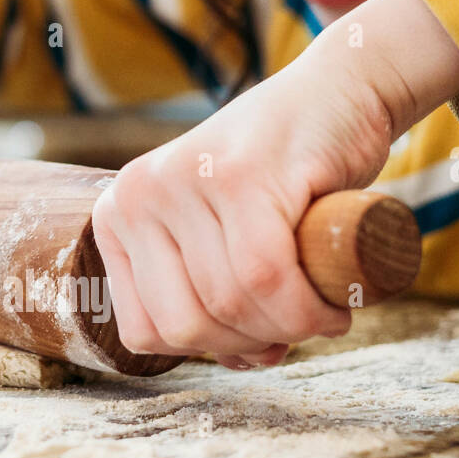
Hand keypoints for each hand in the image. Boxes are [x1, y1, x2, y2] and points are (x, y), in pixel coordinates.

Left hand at [92, 0, 458, 369]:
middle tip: (296, 327)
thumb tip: (235, 363)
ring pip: (229, 304)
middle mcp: (137, 194)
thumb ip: (214, 297)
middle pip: (185, 325)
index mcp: (119, 217)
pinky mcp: (241, 174)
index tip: (258, 338)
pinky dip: (308, 310)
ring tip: (322, 311)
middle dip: (248, 345)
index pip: (145, 332)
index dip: (209, 353)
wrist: (340, 94)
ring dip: (289, 329)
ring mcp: (185, 179)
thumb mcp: (223, 237)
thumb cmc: (284, 177)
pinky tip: (335, 306)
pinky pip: (266, 277)